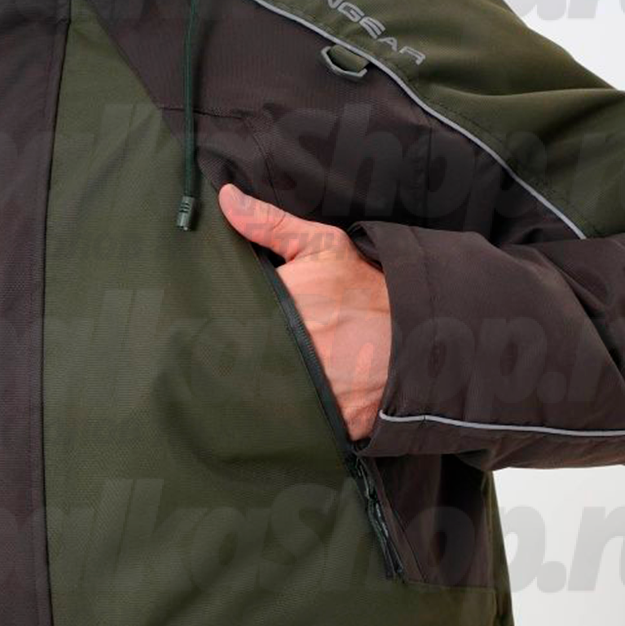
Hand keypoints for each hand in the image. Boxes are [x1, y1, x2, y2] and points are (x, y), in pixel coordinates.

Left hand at [219, 185, 390, 440]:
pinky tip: (279, 415)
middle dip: (228, 365)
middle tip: (215, 364)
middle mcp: (290, 355)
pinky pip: (294, 427)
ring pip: (260, 402)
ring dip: (253, 396)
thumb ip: (269, 224)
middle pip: (237, 368)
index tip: (198, 332)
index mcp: (278, 310)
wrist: (426, 333)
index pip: (223, 328)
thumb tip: (226, 198)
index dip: (210, 332)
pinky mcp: (331, 424)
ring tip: (252, 387)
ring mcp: (310, 392)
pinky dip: (285, 422)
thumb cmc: (368, 287)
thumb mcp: (323, 247)